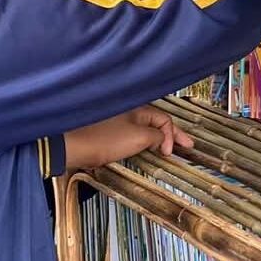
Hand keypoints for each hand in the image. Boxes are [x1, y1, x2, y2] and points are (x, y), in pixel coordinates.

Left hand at [63, 105, 193, 169]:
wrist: (74, 147)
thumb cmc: (102, 140)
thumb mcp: (138, 137)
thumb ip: (156, 136)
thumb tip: (162, 139)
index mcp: (136, 109)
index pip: (164, 119)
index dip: (172, 135)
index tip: (171, 151)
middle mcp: (127, 113)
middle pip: (155, 122)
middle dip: (170, 135)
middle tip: (186, 146)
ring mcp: (117, 123)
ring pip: (144, 130)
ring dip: (157, 140)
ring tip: (167, 150)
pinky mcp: (108, 134)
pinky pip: (131, 137)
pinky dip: (142, 144)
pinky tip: (144, 151)